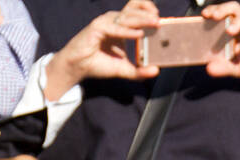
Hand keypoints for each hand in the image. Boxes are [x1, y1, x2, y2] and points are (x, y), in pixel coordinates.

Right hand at [44, 0, 160, 99]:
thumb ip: (139, 71)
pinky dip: (127, 31)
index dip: (146, 8)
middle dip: (148, 14)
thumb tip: (156, 71)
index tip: (160, 17)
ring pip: (125, 17)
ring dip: (141, 20)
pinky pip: (114, 28)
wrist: (78, 67)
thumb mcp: (124, 69)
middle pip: (132, 12)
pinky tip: (139, 34)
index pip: (134, 10)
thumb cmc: (99, 64)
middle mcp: (113, 22)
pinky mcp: (96, 28)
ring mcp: (104, 23)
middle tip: (161, 21)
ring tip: (155, 23)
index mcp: (121, 27)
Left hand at [202, 2, 239, 88]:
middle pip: (235, 8)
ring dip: (238, 21)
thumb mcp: (237, 69)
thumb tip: (209, 69)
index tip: (204, 15)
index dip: (214, 10)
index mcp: (235, 29)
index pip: (223, 13)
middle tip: (214, 17)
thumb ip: (224, 68)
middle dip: (223, 9)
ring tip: (230, 31)